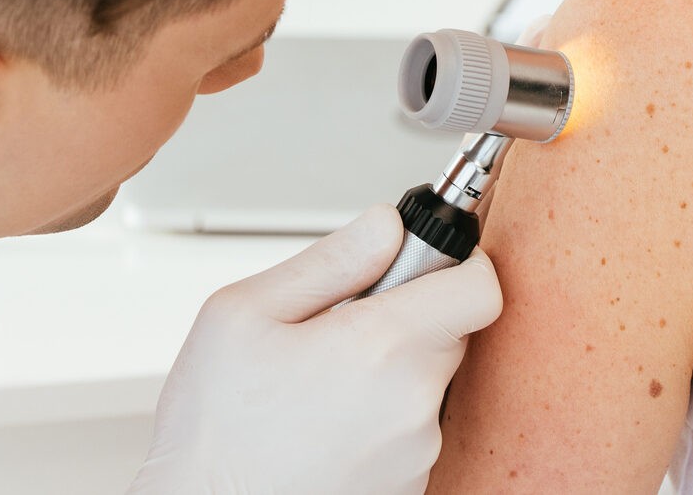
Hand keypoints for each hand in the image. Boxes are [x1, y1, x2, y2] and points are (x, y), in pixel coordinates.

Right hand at [128, 204, 501, 494]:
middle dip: (408, 317)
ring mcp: (415, 457)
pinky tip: (325, 428)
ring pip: (428, 382)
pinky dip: (381, 421)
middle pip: (451, 331)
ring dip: (391, 373)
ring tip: (321, 388)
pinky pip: (411, 431)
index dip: (460, 263)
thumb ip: (333, 258)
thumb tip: (391, 225)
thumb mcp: (244, 312)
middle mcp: (414, 407)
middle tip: (342, 328)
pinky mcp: (407, 490)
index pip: (480, 288)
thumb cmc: (212, 429)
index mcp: (382, 347)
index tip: (426, 261)